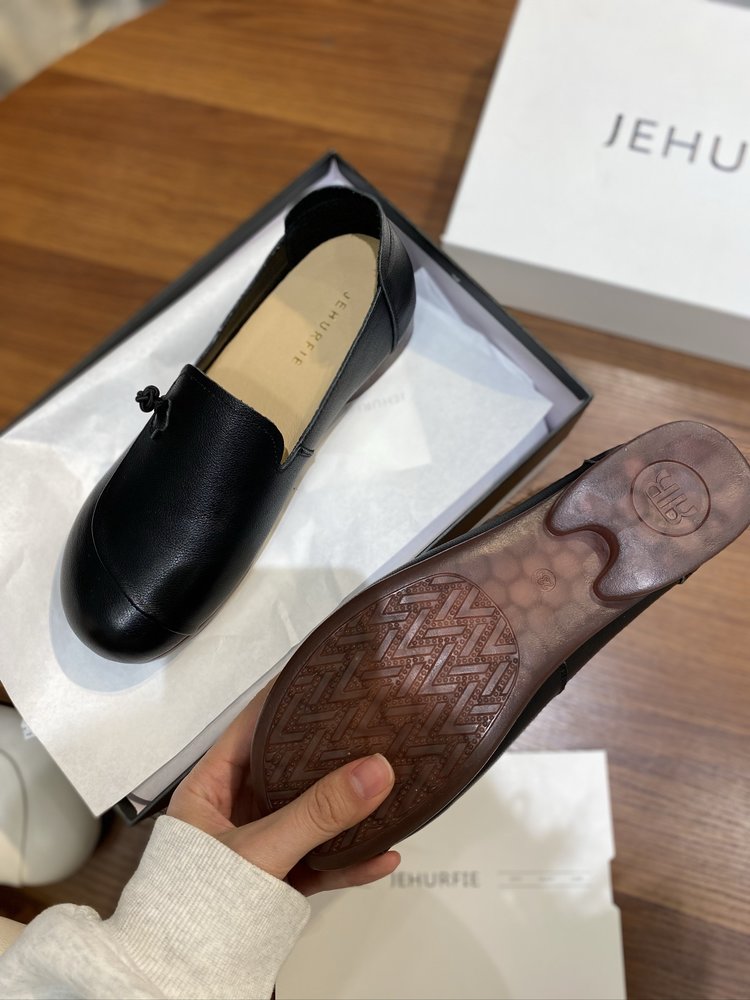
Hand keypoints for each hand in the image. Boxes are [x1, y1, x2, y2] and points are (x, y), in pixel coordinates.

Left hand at [167, 680, 399, 895]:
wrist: (179, 979)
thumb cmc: (188, 911)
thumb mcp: (259, 850)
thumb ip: (317, 812)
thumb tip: (370, 771)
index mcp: (212, 786)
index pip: (254, 724)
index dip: (288, 698)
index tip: (325, 674)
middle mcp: (236, 810)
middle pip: (291, 766)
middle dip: (330, 750)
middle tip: (368, 724)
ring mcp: (261, 845)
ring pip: (312, 813)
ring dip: (349, 806)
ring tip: (386, 784)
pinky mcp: (280, 881)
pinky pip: (323, 859)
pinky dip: (353, 858)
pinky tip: (384, 852)